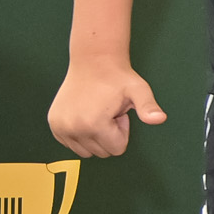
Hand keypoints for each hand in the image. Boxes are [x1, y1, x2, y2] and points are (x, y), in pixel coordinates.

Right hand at [48, 59, 165, 157]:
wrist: (93, 61)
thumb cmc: (118, 77)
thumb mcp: (139, 91)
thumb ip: (148, 107)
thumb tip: (160, 119)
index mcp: (94, 125)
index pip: (117, 149)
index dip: (122, 132)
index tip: (118, 113)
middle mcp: (73, 129)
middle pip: (101, 152)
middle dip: (109, 135)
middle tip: (108, 111)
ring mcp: (60, 127)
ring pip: (85, 151)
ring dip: (95, 136)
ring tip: (98, 112)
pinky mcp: (53, 124)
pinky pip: (71, 144)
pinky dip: (81, 134)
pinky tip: (86, 113)